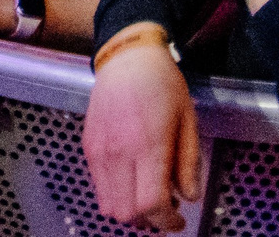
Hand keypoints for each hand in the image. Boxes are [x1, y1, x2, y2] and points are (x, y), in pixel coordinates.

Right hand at [83, 36, 203, 229]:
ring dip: (131, 211)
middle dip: (150, 221)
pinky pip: (99, 188)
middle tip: (166, 209)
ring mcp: (99, 151)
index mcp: (147, 144)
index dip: (167, 221)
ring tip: (148, 195)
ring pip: (109, 206)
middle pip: (127, 213)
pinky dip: (116, 196)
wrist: (127, 58)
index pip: (151, 204)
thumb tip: (190, 196)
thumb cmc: (163, 84)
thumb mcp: (188, 120)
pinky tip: (132, 180)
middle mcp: (118, 152)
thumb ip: (189, 162)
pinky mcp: (88, 147)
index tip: (179, 219)